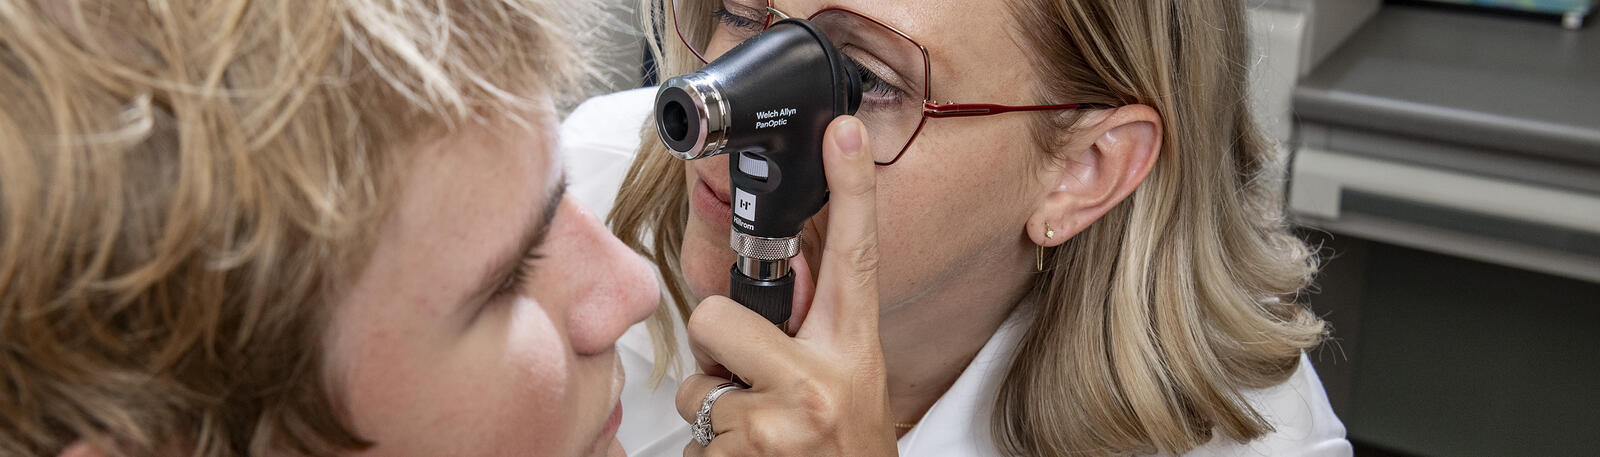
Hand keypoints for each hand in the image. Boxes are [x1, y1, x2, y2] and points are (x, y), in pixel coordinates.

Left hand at [676, 116, 894, 456]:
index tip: (844, 130)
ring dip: (715, 419)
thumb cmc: (845, 448)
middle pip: (714, 318)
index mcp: (852, 349)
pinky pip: (694, 442)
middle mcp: (821, 380)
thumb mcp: (848, 381)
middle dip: (716, 355)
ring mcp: (781, 422)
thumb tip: (760, 295)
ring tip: (759, 438)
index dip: (852, 188)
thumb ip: (810, 335)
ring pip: (696, 391)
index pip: (855, 258)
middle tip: (751, 386)